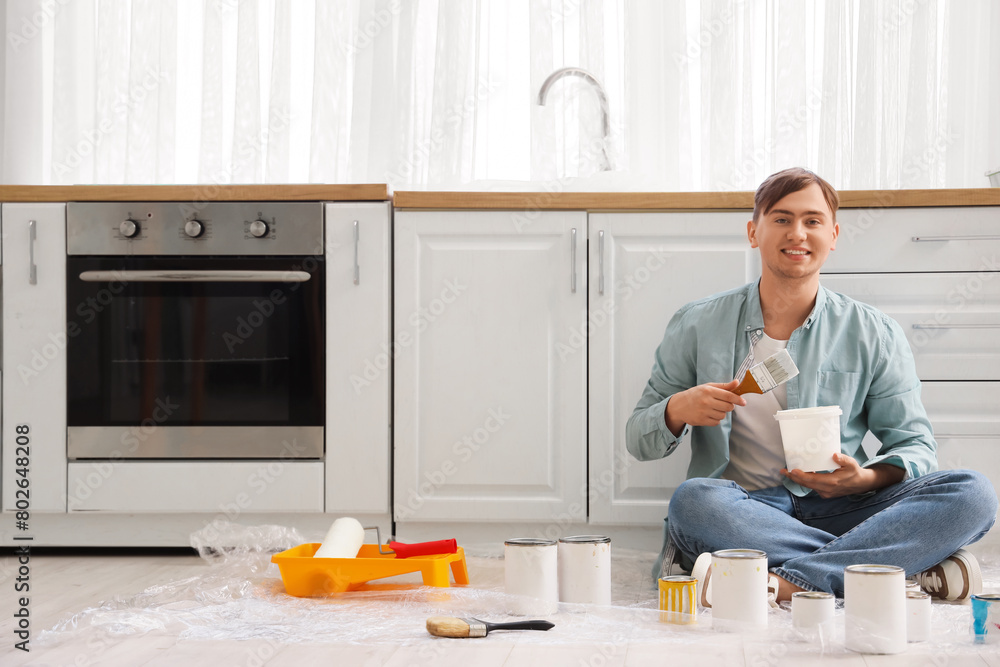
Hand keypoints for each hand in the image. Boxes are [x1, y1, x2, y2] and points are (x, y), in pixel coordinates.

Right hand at [665, 379, 745, 434]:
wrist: (679, 406)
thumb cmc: (696, 394)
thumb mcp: (708, 387)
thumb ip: (724, 386)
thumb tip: (738, 382)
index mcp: (708, 391)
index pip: (728, 396)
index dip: (738, 399)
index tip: (743, 402)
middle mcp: (706, 401)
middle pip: (728, 407)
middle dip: (729, 406)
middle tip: (722, 403)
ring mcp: (703, 412)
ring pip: (723, 415)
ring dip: (721, 413)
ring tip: (713, 408)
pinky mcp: (702, 421)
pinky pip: (717, 422)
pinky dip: (715, 419)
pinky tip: (709, 414)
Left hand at [781, 454, 902, 498]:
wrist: (861, 484)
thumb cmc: (855, 472)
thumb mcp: (851, 464)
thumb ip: (843, 460)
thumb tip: (834, 455)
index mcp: (832, 483)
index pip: (812, 480)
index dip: (801, 476)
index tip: (791, 471)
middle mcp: (827, 490)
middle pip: (806, 484)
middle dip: (793, 478)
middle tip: (782, 471)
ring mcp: (825, 493)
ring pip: (808, 486)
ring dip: (797, 480)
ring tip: (786, 472)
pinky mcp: (825, 493)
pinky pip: (812, 487)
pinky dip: (804, 481)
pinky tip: (798, 475)